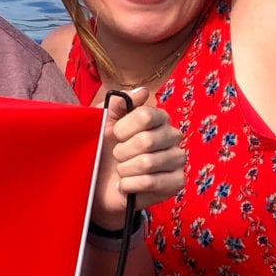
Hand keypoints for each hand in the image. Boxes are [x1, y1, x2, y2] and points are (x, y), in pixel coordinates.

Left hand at [91, 86, 183, 227]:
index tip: (114, 134)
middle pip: (146, 140)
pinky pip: (151, 182)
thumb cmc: (102, 148)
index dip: (124, 127)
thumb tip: (142, 91)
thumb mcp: (103, 121)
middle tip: (116, 156)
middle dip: (122, 152)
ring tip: (121, 171)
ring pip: (148, 163)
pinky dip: (130, 185)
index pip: (145, 115)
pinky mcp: (176, 182)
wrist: (98, 183)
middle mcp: (172, 136)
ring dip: (125, 169)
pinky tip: (125, 185)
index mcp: (157, 118)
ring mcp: (177, 159)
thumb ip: (117, 103)